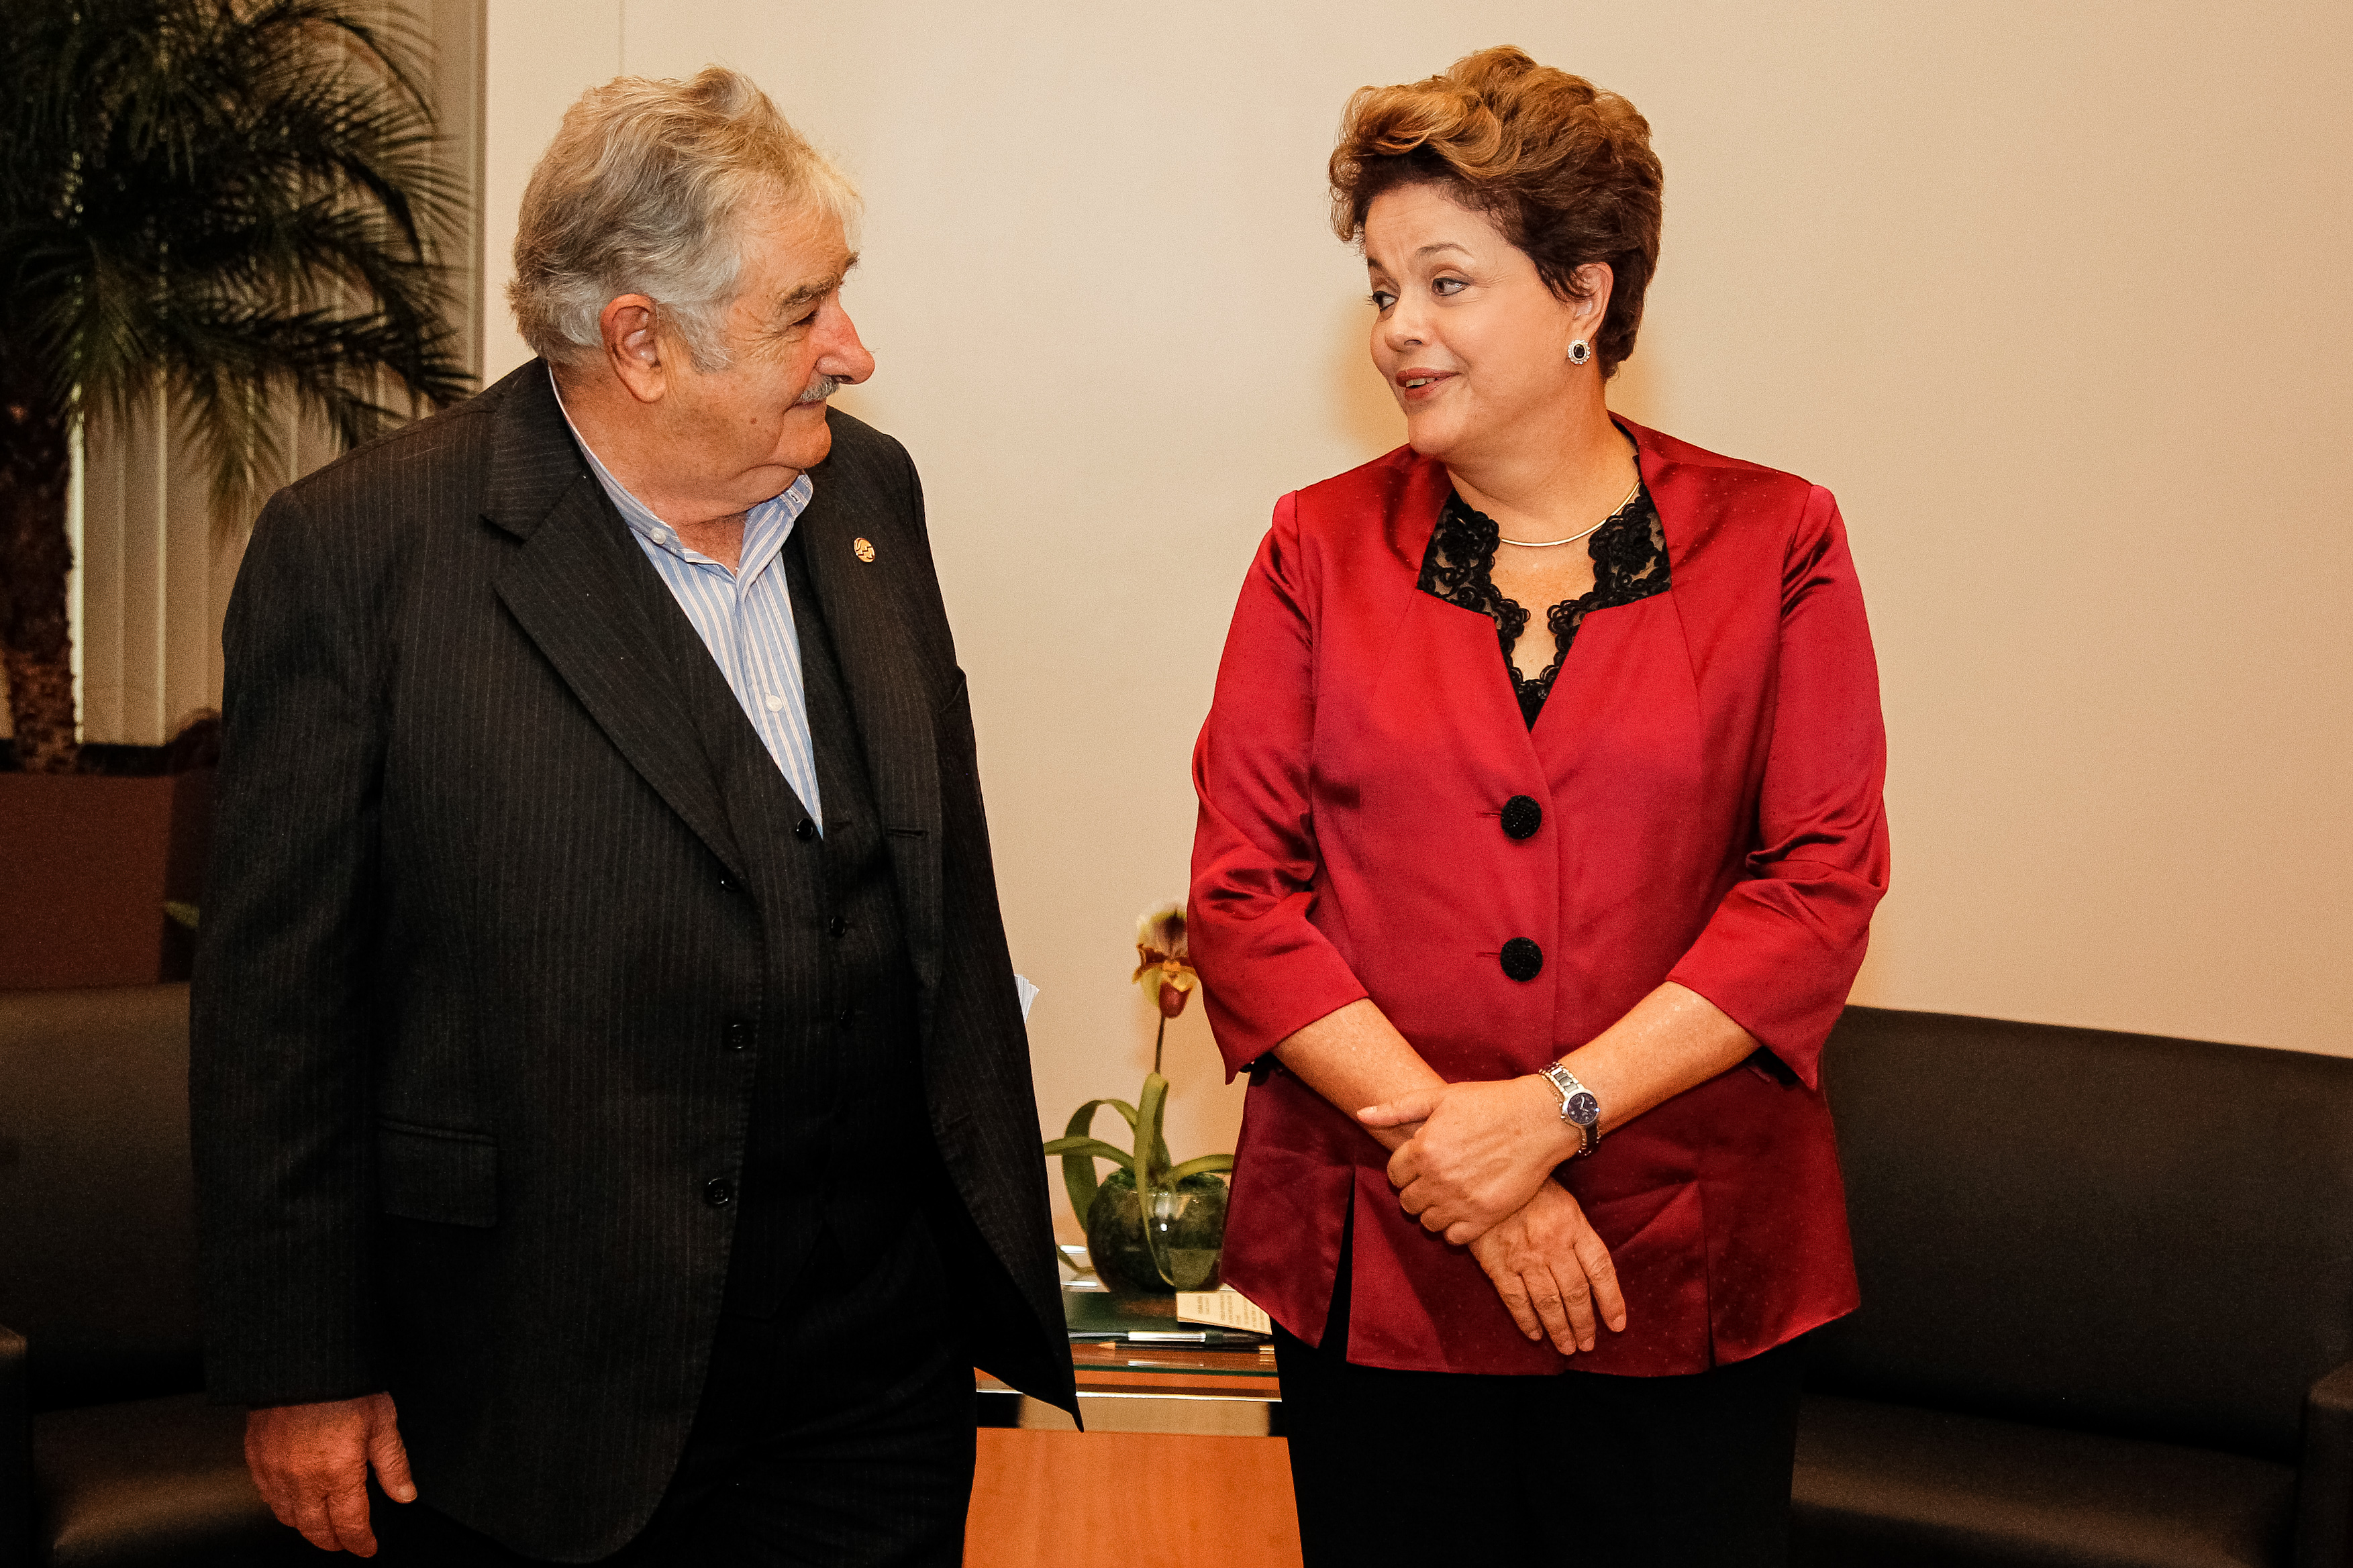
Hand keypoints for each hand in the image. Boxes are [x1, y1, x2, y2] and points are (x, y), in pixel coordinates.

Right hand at [244, 1391, 414, 1555]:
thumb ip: (393, 1464)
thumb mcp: (382, 1421)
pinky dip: (282, 1507)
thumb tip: (404, 1494)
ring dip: (307, 1527)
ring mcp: (274, 1470)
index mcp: (337, 1472)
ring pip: (287, 1518)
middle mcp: (302, 1478)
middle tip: (346, 1542)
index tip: (367, 1547)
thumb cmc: (343, 1384)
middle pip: (316, 1529)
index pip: (350, 1524)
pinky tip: (293, 1502)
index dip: (361, 1542)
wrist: (301, 1359)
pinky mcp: (255, 1458)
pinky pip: (267, 1496)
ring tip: (322, 1526)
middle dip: (333, 1541)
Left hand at [1360, 1075, 1578, 1243]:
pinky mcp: (1485, 1217)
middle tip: (1436, 1179)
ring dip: (1434, 1211)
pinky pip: (1454, 1237)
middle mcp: (1438, 1178)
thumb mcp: (1440, 1097)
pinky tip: (1465, 1209)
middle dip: (1416, 1191)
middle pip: (1407, 1202)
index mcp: (1424, 1149)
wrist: (1540, 1120)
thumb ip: (1397, 1109)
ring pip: (1427, 1222)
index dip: (1405, 1170)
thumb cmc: (1490, 1103)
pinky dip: (1455, 1228)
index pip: (1394, 1175)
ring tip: (1450, 1194)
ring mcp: (1461, 1201)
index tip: (1421, 1164)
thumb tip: (1360, 1114)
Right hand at [1470, 1181, 1626, 1354]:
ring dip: (1560, 1329)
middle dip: (1584, 1323)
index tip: (1617, 1325)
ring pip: (1548, 1301)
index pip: (1600, 1270)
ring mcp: (1524, 1256)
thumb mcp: (1563, 1202)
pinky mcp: (1496, 1263)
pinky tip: (1535, 1334)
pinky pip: (1515, 1299)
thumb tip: (1595, 1274)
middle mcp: (1552, 1244)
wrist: (1484, 1174)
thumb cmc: (1529, 1189)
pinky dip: (1526, 1320)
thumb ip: (1579, 1235)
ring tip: (1567, 1347)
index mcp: (1573, 1226)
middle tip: (1587, 1344)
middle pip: (1575, 1292)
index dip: (1612, 1301)